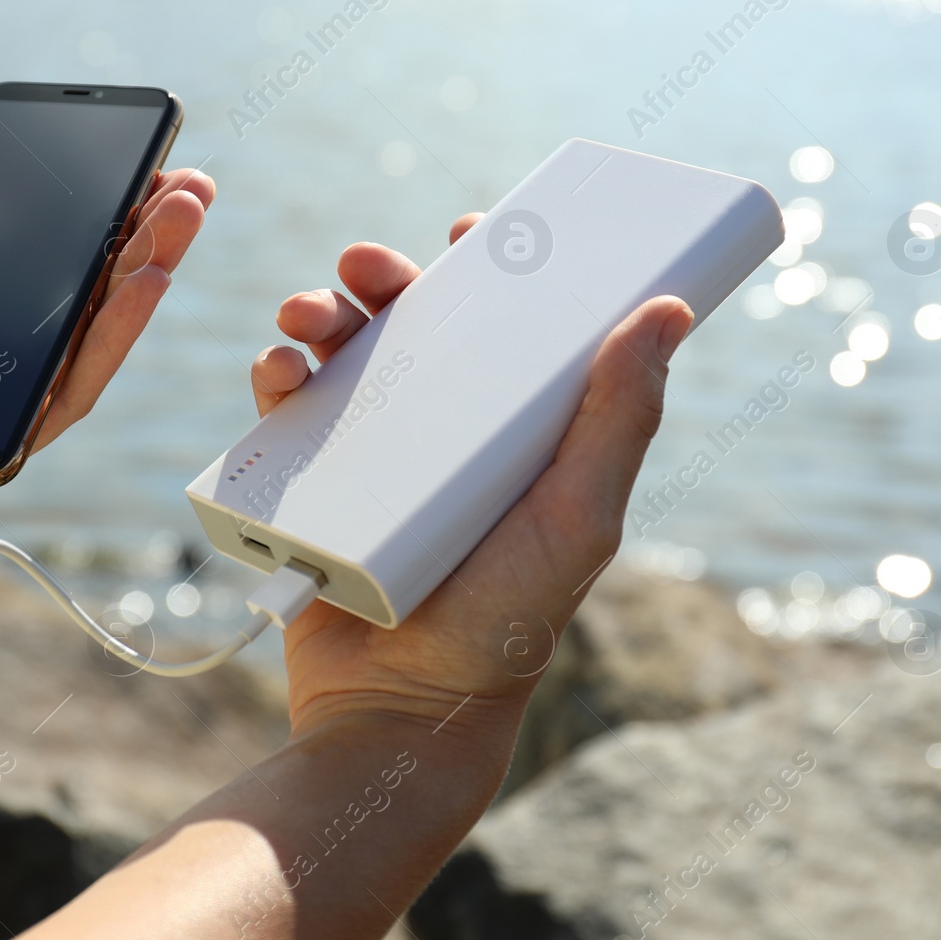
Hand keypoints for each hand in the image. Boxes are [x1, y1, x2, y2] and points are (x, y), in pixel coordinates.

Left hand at [0, 162, 213, 678]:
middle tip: (187, 182)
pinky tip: (142, 284)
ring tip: (183, 215)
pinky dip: (109, 338)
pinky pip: (65, 396)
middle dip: (138, 237)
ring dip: (144, 276)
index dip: (86, 222)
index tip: (129, 169)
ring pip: (89, 343)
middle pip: (76, 301)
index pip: (32, 271)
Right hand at [251, 214, 691, 743]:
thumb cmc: (508, 623)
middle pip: (410, 326)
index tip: (476, 227)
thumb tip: (667, 311)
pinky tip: (276, 372)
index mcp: (507, 430)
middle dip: (384, 277)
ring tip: (305, 316)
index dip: (489, 269)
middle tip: (367, 262)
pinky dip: (273, 379)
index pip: (502, 328)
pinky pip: (283, 417)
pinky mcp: (309, 490)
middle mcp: (440, 434)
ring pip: (340, 356)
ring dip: (317, 315)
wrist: (404, 712)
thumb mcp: (577, 517)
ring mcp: (370, 460)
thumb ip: (620, 420)